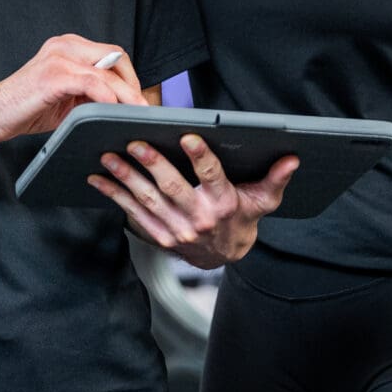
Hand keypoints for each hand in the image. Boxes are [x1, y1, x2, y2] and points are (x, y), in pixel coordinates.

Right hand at [0, 35, 145, 144]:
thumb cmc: (25, 109)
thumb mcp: (67, 99)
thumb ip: (91, 93)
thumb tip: (124, 104)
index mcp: (68, 47)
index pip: (112, 55)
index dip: (130, 77)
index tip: (138, 100)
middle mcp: (64, 45)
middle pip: (115, 58)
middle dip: (133, 85)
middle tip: (142, 109)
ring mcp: (58, 58)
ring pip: (106, 71)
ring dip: (125, 94)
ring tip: (135, 114)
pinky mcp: (53, 75)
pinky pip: (91, 82)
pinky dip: (107, 96)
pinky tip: (113, 111)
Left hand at [87, 134, 296, 269]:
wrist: (224, 255)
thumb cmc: (243, 217)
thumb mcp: (264, 200)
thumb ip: (275, 178)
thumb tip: (292, 159)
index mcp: (224, 203)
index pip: (212, 177)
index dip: (200, 157)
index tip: (187, 137)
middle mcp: (199, 218)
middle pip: (173, 188)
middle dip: (152, 165)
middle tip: (134, 143)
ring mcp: (176, 230)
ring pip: (148, 201)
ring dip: (126, 178)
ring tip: (108, 156)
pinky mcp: (159, 235)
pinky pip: (133, 214)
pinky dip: (114, 196)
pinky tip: (99, 179)